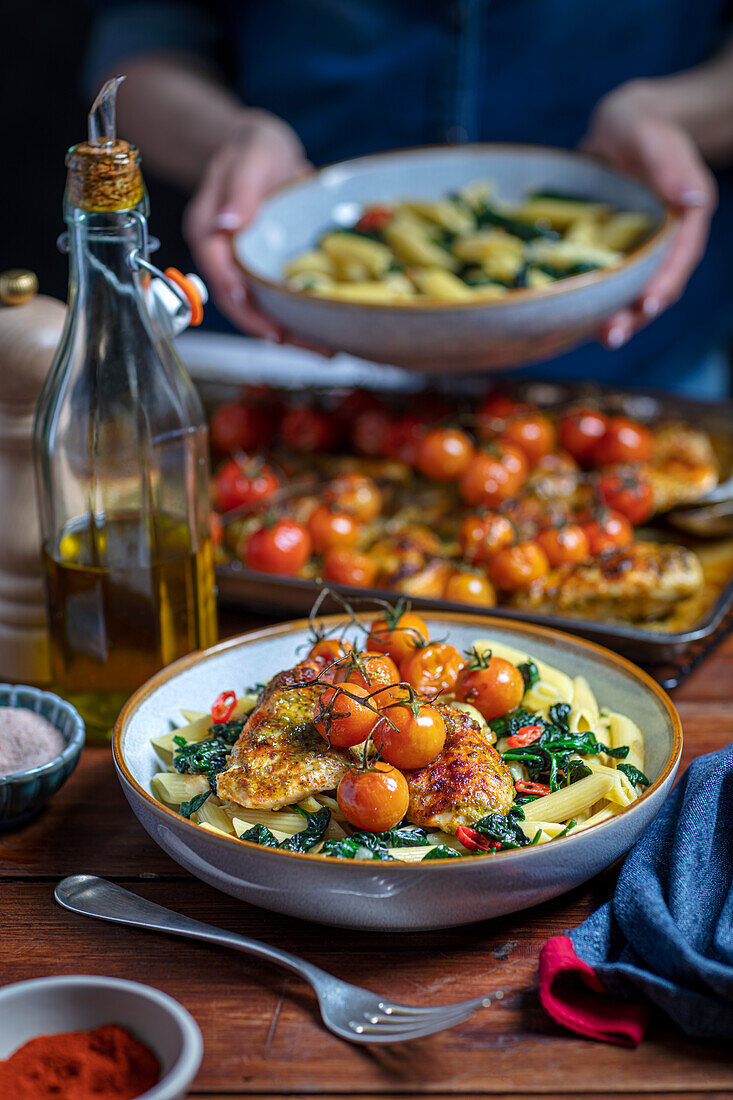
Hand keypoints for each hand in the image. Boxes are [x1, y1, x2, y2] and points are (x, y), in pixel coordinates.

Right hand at [183, 110, 310, 339]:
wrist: (263, 151)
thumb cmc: (254, 148)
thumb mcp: (251, 155)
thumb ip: (240, 188)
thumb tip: (227, 225)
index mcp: (208, 231)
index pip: (218, 271)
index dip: (240, 300)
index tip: (266, 324)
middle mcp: (222, 257)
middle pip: (238, 302)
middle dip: (269, 329)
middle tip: (308, 347)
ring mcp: (243, 268)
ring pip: (259, 309)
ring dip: (290, 333)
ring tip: (326, 350)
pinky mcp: (264, 273)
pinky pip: (277, 301)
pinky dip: (299, 318)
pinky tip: (327, 331)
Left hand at [580, 80, 716, 348]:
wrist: (620, 128)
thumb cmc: (639, 125)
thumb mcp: (651, 135)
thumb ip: (669, 165)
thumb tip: (692, 200)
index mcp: (687, 215)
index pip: (681, 255)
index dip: (666, 282)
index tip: (648, 305)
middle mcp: (667, 239)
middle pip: (658, 284)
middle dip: (637, 314)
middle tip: (611, 337)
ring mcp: (642, 250)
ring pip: (634, 291)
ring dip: (617, 318)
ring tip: (597, 338)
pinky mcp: (618, 255)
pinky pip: (611, 284)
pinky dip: (597, 304)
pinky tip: (576, 321)